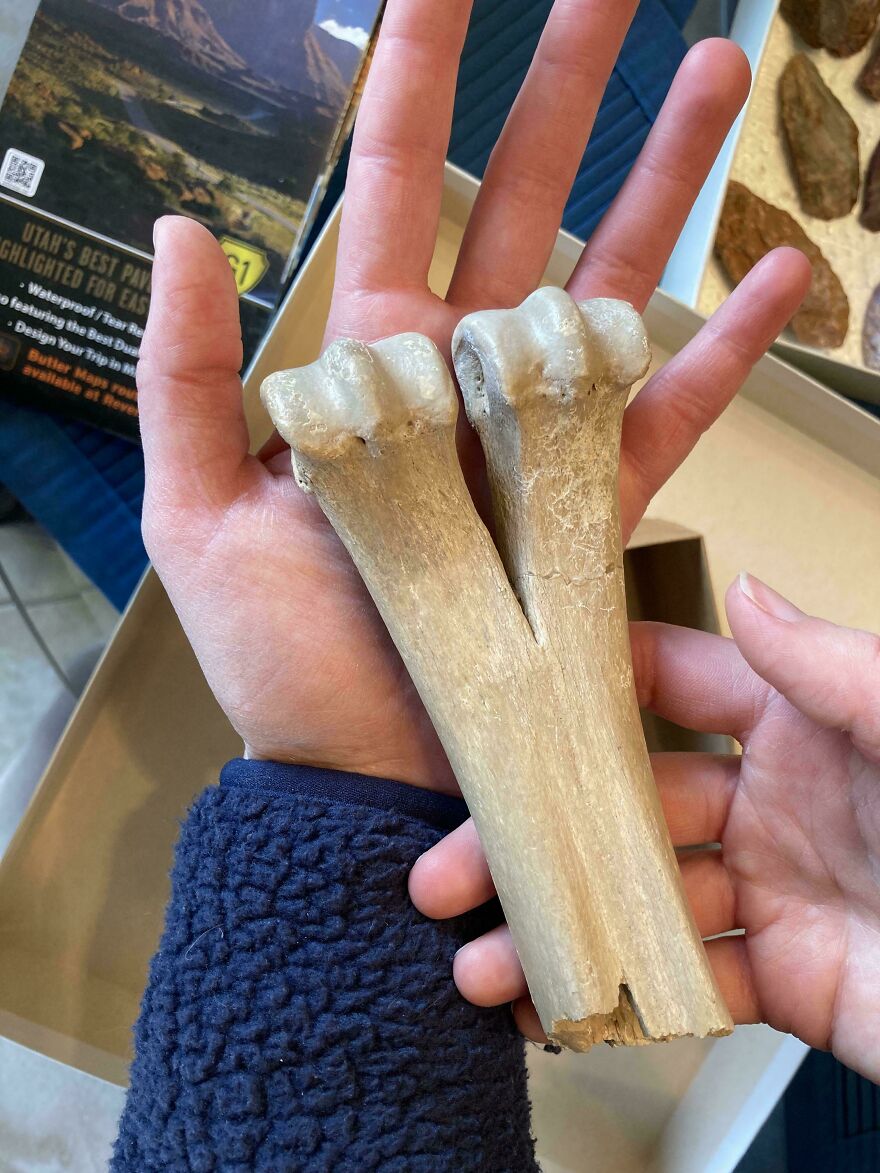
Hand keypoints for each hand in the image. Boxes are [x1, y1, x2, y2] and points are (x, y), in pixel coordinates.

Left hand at [138, 0, 809, 790]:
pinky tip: (774, 276)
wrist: (364, 776)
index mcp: (368, 364)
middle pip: (522, 202)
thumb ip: (186, 377)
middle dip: (565, 89)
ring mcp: (535, 438)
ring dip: (665, 180)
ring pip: (612, 278)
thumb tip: (183, 233)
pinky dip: (725, 347)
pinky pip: (672, 409)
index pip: (395, 187)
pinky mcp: (596, 507)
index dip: (419, 76)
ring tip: (711, 77)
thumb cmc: (280, 660)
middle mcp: (460, 382)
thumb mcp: (197, 514)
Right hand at [411, 576, 879, 1079]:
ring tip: (480, 955)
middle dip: (536, 834)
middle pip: (626, 805)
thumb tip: (749, 594)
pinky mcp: (785, 981)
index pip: (673, 682)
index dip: (591, 687)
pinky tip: (554, 1003)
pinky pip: (684, 985)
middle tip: (455, 859)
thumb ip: (833, 668)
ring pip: (637, 901)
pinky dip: (616, 997)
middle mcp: (773, 802)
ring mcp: (773, 893)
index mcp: (803, 725)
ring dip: (555, 927)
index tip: (512, 694)